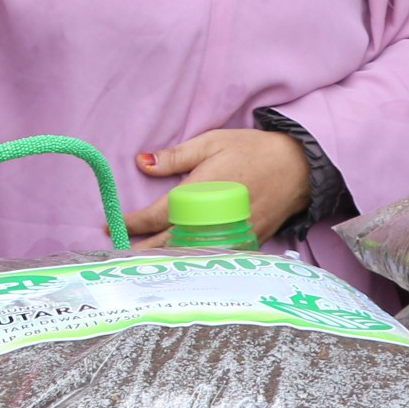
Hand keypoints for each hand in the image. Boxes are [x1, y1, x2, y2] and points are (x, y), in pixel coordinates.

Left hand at [126, 128, 311, 248]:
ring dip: (163, 260)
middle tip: (117, 254)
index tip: (112, 225)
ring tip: (140, 263)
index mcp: (199, 194)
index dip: (133, 223)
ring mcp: (228, 236)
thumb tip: (141, 162)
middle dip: (141, 250)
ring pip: (188, 256)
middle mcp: (211, 220)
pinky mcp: (243, 245)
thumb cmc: (251, 151)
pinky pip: (211, 257)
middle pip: (168, 243)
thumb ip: (176, 157)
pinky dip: (191, 262)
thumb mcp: (211, 142)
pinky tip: (177, 265)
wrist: (297, 168)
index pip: (158, 216)